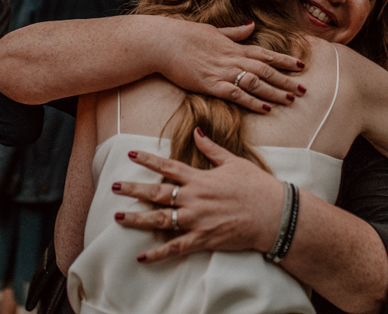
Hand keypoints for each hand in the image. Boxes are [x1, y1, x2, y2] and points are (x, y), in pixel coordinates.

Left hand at [112, 128, 284, 262]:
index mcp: (200, 178)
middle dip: (133, 188)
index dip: (148, 159)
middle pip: (157, 192)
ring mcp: (196, 220)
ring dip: (137, 219)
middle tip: (113, 186)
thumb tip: (197, 131)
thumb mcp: (234, 161)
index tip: (131, 154)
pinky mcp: (203, 239)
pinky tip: (142, 256)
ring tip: (118, 217)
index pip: (168, 166)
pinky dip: (157, 253)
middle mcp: (193, 198)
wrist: (273, 214)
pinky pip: (175, 247)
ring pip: (160, 220)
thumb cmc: (256, 186)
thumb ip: (211, 148)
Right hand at [157, 21, 305, 113]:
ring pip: (256, 83)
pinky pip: (237, 94)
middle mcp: (232, 59)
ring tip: (293, 99)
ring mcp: (222, 71)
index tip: (301, 65)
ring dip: (276, 91)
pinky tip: (266, 108)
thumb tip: (251, 25)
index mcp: (233, 47)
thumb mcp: (213, 31)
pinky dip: (253, 101)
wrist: (163, 42)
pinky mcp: (211, 84)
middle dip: (287, 79)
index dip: (284, 60)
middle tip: (306, 88)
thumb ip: (234, 33)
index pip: (265, 54)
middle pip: (266, 70)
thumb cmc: (184, 35)